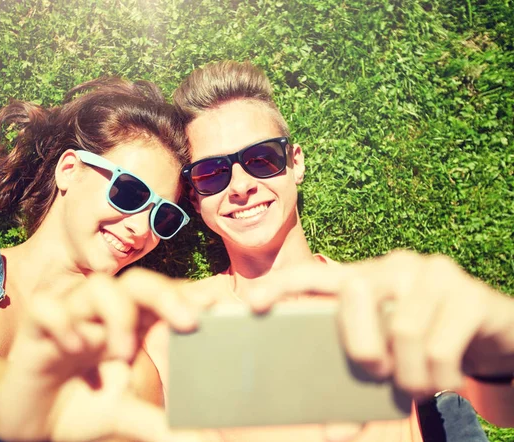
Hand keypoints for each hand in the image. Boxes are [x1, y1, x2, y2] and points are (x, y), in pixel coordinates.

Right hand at [0, 268, 212, 441]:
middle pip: (137, 282)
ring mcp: (71, 318)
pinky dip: (61, 320)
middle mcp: (104, 316)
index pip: (164, 297)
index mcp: (131, 327)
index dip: (191, 294)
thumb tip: (206, 441)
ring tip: (122, 352)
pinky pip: (46, 307)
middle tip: (188, 321)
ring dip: (117, 313)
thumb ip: (161, 424)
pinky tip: (72, 345)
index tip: (222, 303)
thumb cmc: (82, 408)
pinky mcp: (35, 331)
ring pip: (97, 286)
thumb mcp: (126, 416)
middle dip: (165, 294)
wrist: (30, 423)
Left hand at [249, 250, 513, 398]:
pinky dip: (439, 380)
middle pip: (355, 293)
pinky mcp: (468, 293)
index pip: (313, 275)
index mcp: (362, 280)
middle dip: (360, 346)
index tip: (252, 304)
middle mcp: (392, 267)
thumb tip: (334, 429)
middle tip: (376, 372)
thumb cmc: (424, 343)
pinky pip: (440, 346)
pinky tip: (444, 386)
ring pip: (402, 329)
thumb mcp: (390, 355)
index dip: (281, 286)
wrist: (491, 329)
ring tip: (416, 389)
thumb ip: (359, 377)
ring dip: (408, 377)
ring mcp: (431, 274)